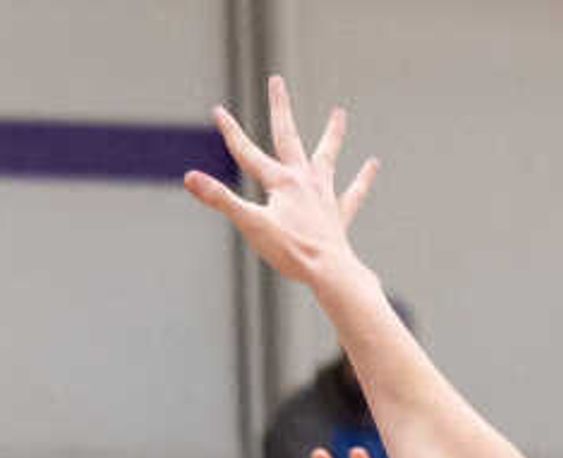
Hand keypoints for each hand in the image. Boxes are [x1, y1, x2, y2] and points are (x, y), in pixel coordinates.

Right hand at [185, 79, 381, 296]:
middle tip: (276, 81)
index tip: (218, 110)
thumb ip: (220, 199)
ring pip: (327, 156)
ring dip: (333, 134)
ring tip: (340, 113)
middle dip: (280, 108)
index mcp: (281, 181)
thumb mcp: (250, 224)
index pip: (247, 153)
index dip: (231, 132)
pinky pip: (353, 192)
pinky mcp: (338, 213)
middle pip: (288, 136)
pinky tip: (373, 164)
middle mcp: (304, 179)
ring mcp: (323, 194)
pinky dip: (363, 178)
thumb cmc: (291, 251)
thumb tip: (190, 178)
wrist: (329, 271)